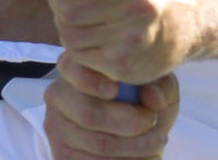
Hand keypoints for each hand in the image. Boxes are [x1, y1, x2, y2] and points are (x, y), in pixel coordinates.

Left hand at [33, 0, 198, 84]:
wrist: (185, 18)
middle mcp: (141, 3)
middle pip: (67, 8)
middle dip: (61, 2)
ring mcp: (135, 38)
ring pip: (68, 34)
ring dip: (69, 26)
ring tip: (89, 19)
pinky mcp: (127, 65)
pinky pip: (78, 56)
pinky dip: (80, 47)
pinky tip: (98, 38)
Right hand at [44, 70, 178, 158]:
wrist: (136, 125)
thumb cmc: (144, 97)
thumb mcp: (158, 84)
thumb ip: (161, 85)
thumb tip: (152, 98)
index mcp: (78, 66)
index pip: (72, 69)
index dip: (90, 81)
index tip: (114, 90)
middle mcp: (59, 94)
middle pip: (90, 113)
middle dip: (131, 124)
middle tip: (154, 124)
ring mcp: (56, 126)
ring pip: (98, 144)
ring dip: (134, 148)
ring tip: (156, 143)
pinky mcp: (60, 153)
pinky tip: (140, 157)